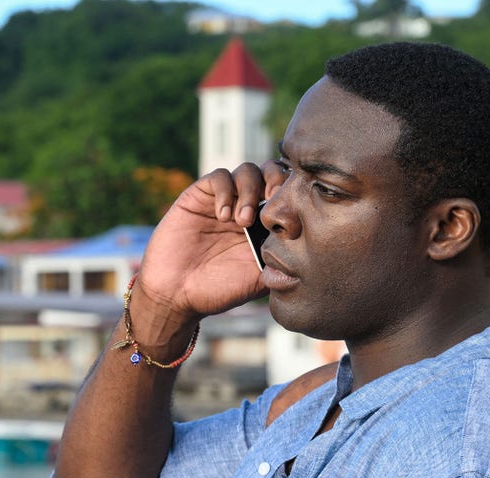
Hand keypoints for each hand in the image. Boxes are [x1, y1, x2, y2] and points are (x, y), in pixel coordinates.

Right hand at [134, 161, 285, 322]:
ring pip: (246, 171)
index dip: (292, 194)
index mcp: (263, 225)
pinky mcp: (198, 197)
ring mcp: (222, 201)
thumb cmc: (217, 290)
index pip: (286, 194)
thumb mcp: (258, 280)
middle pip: (270, 172)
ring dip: (250, 191)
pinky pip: (218, 177)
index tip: (292, 214)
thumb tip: (313, 256)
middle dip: (275, 182)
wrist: (176, 294)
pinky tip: (223, 217)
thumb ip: (282, 265)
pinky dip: (225, 191)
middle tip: (271, 205)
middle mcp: (245, 208)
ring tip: (243, 221)